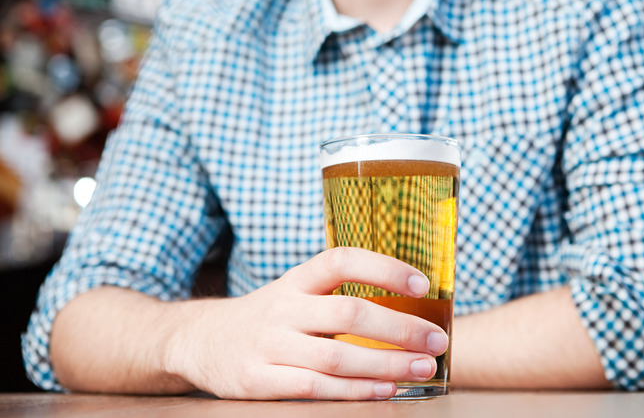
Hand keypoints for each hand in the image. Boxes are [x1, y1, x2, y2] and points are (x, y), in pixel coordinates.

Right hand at [165, 247, 448, 399]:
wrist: (200, 341)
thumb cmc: (268, 317)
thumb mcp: (295, 293)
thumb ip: (337, 296)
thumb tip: (409, 306)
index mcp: (296, 280)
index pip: (341, 260)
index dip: (384, 268)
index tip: (423, 284)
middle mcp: (283, 308)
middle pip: (348, 312)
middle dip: (400, 328)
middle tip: (437, 340)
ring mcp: (269, 345)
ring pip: (336, 355)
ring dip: (386, 364)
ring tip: (422, 369)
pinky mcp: (258, 381)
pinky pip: (315, 387)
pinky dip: (355, 390)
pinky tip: (385, 389)